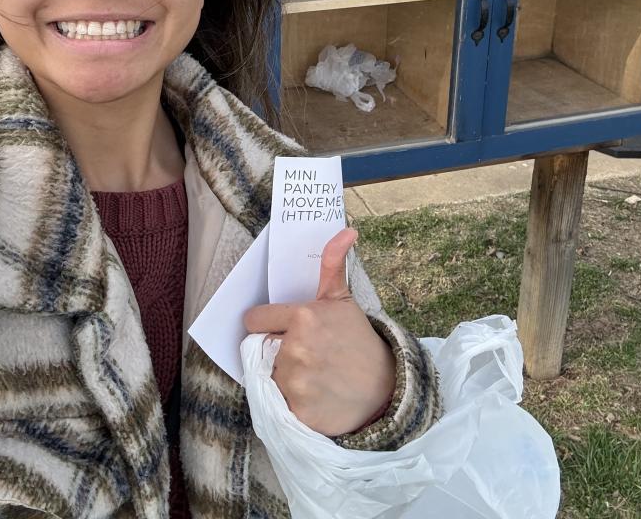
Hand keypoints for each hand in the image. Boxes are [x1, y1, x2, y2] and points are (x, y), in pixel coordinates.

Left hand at [243, 228, 394, 435]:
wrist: (385, 389)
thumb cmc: (358, 341)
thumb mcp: (343, 301)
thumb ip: (333, 264)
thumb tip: (346, 230)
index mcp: (302, 317)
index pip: (255, 319)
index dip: (264, 324)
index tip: (279, 330)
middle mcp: (294, 348)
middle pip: (261, 349)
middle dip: (278, 351)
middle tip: (307, 356)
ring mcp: (295, 381)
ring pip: (269, 376)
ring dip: (285, 378)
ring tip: (313, 377)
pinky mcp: (296, 410)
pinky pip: (279, 403)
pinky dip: (292, 403)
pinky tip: (314, 397)